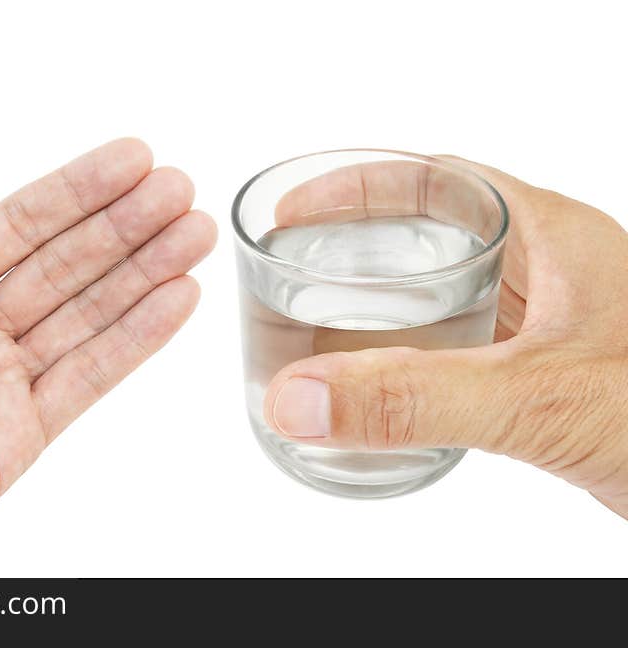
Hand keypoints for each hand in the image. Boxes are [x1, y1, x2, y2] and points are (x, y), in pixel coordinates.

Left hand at [0, 138, 216, 575]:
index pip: (22, 225)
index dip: (78, 191)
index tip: (132, 160)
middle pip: (68, 265)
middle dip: (127, 226)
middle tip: (180, 191)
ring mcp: (4, 381)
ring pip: (90, 315)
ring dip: (146, 274)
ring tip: (193, 236)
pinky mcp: (22, 433)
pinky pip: (90, 378)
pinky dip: (137, 340)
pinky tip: (174, 301)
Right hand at [264, 157, 627, 517]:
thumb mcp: (539, 400)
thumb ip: (417, 400)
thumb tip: (298, 399)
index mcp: (551, 237)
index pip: (436, 178)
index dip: (356, 185)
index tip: (295, 208)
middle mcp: (551, 271)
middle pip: (432, 233)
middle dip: (355, 248)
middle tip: (294, 276)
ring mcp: (554, 324)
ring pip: (449, 293)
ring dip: (384, 308)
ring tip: (320, 331)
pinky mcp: (555, 376)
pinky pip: (468, 348)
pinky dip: (417, 359)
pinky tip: (390, 390)